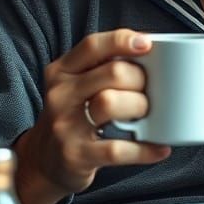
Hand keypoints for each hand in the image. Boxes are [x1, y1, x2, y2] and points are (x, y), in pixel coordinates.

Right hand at [13, 30, 171, 203]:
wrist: (43, 162)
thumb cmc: (73, 115)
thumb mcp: (77, 85)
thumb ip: (105, 66)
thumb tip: (151, 49)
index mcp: (62, 72)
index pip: (93, 46)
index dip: (122, 41)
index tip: (147, 44)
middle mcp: (60, 95)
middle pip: (113, 73)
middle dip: (142, 80)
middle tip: (150, 92)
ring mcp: (65, 126)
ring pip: (111, 103)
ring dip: (140, 107)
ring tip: (149, 116)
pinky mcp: (75, 155)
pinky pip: (117, 148)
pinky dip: (145, 149)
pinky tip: (160, 147)